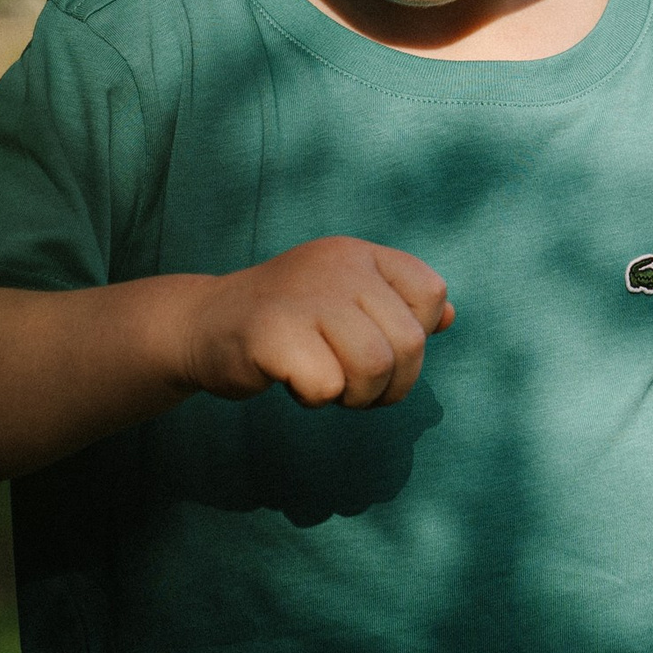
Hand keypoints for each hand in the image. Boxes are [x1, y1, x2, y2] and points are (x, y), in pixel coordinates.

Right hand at [180, 238, 452, 411]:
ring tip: (329, 386)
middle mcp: (338, 266)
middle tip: (355, 387)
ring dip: (357, 396)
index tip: (379, 345)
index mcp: (360, 255)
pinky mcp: (272, 332)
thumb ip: (395, 306)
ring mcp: (304, 296)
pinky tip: (293, 381)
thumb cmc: (286, 320)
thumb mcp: (345, 301)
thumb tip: (449, 317)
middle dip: (390, 384)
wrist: (203, 323)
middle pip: (408, 342)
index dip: (416, 335)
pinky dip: (315, 398)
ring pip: (374, 366)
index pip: (431, 293)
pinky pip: (327, 385)